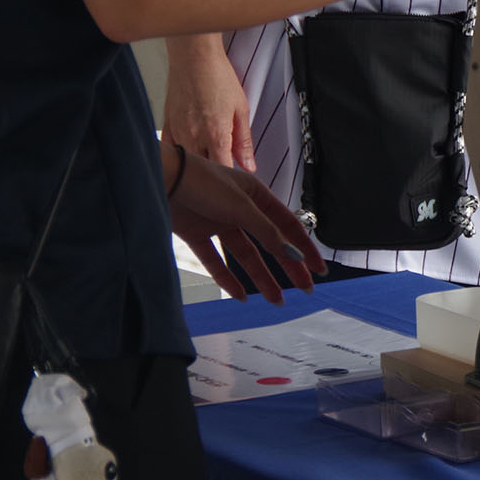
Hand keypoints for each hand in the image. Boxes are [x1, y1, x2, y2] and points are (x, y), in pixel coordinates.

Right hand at [164, 37, 255, 171]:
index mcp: (215, 135)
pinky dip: (181, 152)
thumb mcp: (241, 109)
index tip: (237, 178)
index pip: (223, 170)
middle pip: (204, 168)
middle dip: (216, 170)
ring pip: (188, 160)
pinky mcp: (167, 123)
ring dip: (199, 161)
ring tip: (209, 153)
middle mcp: (194, 136)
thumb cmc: (217, 76)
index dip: (231, 177)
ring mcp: (178, 131)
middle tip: (225, 164)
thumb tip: (249, 165)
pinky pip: (172, 148)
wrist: (193, 56)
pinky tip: (190, 148)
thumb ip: (244, 141)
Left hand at [166, 141, 326, 303]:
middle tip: (304, 288)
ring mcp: (218, 223)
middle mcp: (240, 210)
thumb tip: (293, 254)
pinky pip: (216, 262)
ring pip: (246, 256)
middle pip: (271, 244)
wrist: (161, 180)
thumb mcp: (242, 207)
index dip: (305, 248)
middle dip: (288, 267)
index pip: (289, 226)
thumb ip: (268, 233)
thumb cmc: (201, 181)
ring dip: (261, 278)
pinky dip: (227, 279)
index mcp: (257, 196)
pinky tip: (239, 295)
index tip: (318, 268)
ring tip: (276, 299)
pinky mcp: (197, 235)